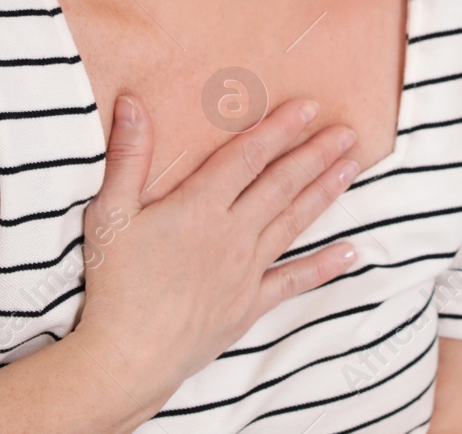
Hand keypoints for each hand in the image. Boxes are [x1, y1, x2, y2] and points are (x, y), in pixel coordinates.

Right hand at [71, 95, 361, 415]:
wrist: (126, 358)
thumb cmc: (114, 286)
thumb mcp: (110, 214)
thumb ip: (128, 157)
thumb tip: (132, 103)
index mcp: (199, 208)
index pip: (247, 157)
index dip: (279, 129)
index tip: (308, 108)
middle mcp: (232, 235)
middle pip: (281, 185)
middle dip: (315, 155)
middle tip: (346, 132)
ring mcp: (245, 272)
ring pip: (293, 223)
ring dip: (324, 193)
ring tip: (351, 167)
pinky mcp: (249, 306)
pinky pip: (293, 281)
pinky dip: (323, 266)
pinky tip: (350, 252)